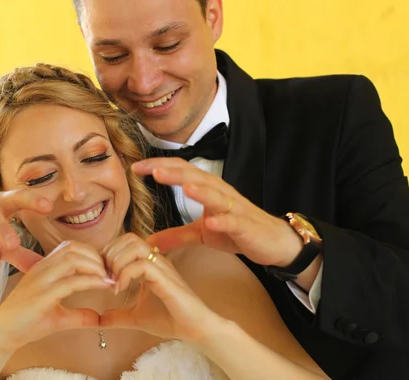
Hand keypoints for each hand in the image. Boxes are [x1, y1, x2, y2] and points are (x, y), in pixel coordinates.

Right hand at [0, 240, 111, 351]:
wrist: (1, 335)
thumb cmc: (26, 323)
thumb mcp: (58, 316)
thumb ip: (79, 315)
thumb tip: (98, 319)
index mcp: (44, 268)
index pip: (70, 247)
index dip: (92, 253)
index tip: (106, 269)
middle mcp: (41, 269)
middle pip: (73, 248)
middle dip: (97, 257)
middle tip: (111, 273)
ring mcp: (40, 280)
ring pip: (72, 258)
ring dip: (96, 266)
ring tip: (108, 279)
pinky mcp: (41, 295)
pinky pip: (71, 281)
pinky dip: (91, 281)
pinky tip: (103, 286)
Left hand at [100, 233, 220, 341]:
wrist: (193, 329)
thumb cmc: (169, 319)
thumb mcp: (135, 317)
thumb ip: (117, 316)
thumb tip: (97, 320)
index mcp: (149, 264)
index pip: (125, 242)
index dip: (109, 253)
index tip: (102, 275)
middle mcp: (156, 261)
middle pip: (129, 238)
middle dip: (111, 254)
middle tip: (105, 277)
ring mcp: (162, 267)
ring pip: (135, 246)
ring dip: (118, 262)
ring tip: (113, 282)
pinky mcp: (166, 279)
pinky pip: (142, 264)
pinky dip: (126, 274)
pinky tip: (120, 290)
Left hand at [133, 158, 302, 266]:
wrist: (273, 242)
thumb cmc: (237, 231)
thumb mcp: (201, 234)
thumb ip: (175, 235)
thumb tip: (149, 242)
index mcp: (208, 190)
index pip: (181, 171)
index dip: (159, 167)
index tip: (135, 167)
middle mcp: (221, 193)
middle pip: (196, 177)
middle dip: (174, 172)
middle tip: (151, 169)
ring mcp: (235, 210)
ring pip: (216, 195)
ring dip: (200, 190)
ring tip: (183, 186)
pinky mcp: (247, 227)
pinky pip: (234, 222)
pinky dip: (223, 221)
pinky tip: (211, 221)